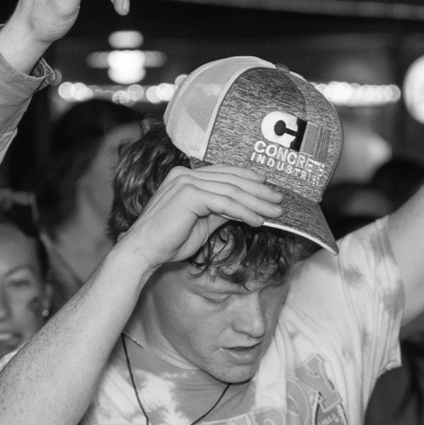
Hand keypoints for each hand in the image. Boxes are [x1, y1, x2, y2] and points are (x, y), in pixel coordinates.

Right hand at [114, 163, 280, 273]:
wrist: (144, 251)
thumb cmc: (169, 241)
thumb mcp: (202, 222)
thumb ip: (220, 211)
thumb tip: (243, 208)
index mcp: (185, 176)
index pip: (224, 173)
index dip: (249, 180)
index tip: (268, 190)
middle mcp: (185, 174)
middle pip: (231, 179)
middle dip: (259, 191)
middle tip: (279, 201)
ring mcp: (186, 182)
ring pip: (231, 190)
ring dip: (256, 202)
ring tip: (274, 213)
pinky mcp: (189, 194)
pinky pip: (224, 202)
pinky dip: (244, 211)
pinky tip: (258, 220)